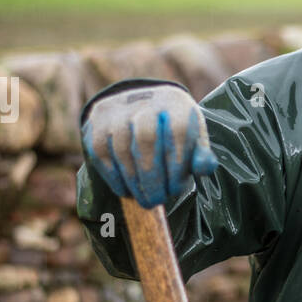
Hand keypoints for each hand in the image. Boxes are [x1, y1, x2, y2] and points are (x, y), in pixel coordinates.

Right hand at [81, 82, 218, 207]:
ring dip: (134, 181)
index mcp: (174, 103)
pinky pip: (102, 154)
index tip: (176, 188)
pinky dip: (115, 177)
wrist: (139, 107)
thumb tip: (205, 167)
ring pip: (122, 149)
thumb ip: (201, 154)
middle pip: (145, 139)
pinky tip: (127, 191)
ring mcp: (116, 111)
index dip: (176, 164)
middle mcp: (143, 101)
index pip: (176, 131)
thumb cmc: (172, 130)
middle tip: (157, 200)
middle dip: (152, 177)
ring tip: (145, 200)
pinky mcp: (96, 125)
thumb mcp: (192, 137)